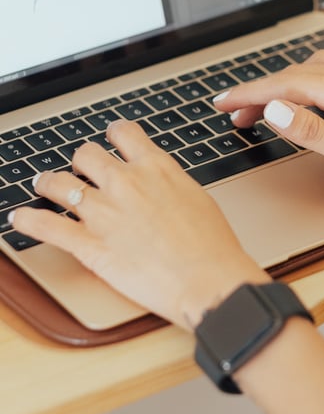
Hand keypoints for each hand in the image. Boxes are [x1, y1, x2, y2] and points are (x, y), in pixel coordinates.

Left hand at [10, 121, 267, 328]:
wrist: (208, 280)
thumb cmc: (213, 246)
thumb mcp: (198, 199)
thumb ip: (171, 186)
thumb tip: (162, 186)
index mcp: (156, 168)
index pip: (124, 134)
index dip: (113, 135)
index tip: (110, 140)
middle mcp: (125, 183)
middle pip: (86, 154)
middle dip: (81, 162)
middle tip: (80, 172)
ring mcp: (103, 212)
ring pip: (58, 183)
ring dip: (47, 183)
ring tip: (42, 185)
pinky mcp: (88, 244)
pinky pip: (45, 226)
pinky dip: (27, 220)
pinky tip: (19, 218)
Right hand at [215, 50, 323, 192]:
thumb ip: (313, 133)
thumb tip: (275, 110)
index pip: (282, 85)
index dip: (246, 93)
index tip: (220, 103)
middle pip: (294, 73)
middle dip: (260, 91)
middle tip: (235, 115)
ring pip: (314, 67)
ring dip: (284, 83)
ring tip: (266, 106)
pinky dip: (309, 78)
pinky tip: (310, 93)